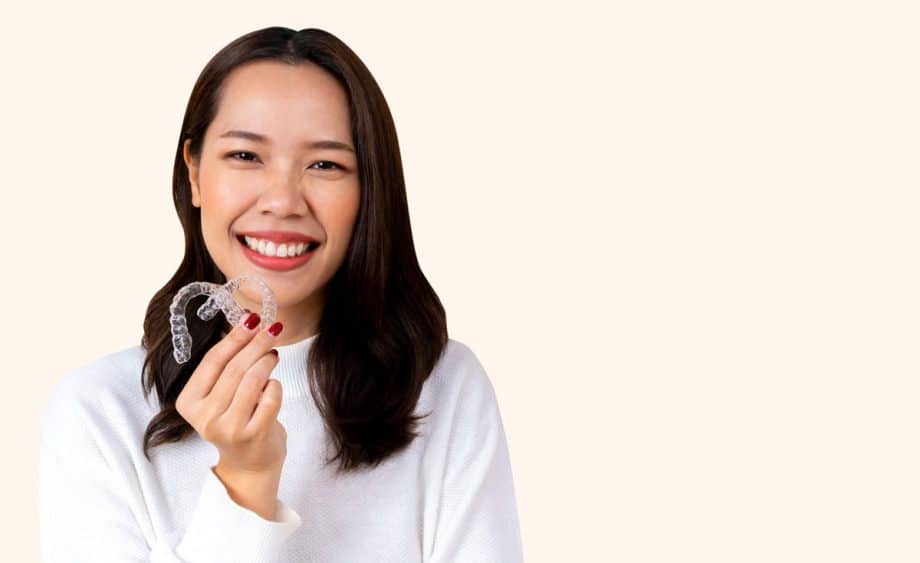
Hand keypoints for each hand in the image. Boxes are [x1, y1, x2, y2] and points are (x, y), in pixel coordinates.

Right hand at [175, 312, 286, 473]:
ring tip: (273, 354)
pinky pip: (270, 398)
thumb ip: (228, 364)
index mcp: (189, 403)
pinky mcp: (252, 435)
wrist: (249, 465)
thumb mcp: (221, 395)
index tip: (252, 318)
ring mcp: (228, 428)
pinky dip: (275, 386)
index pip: (213, 361)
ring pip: (253, 380)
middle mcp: (205, 416)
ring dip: (267, 361)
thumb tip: (247, 320)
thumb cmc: (236, 421)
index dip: (234, 337)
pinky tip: (273, 385)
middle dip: (256, 343)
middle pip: (234, 368)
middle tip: (272, 329)